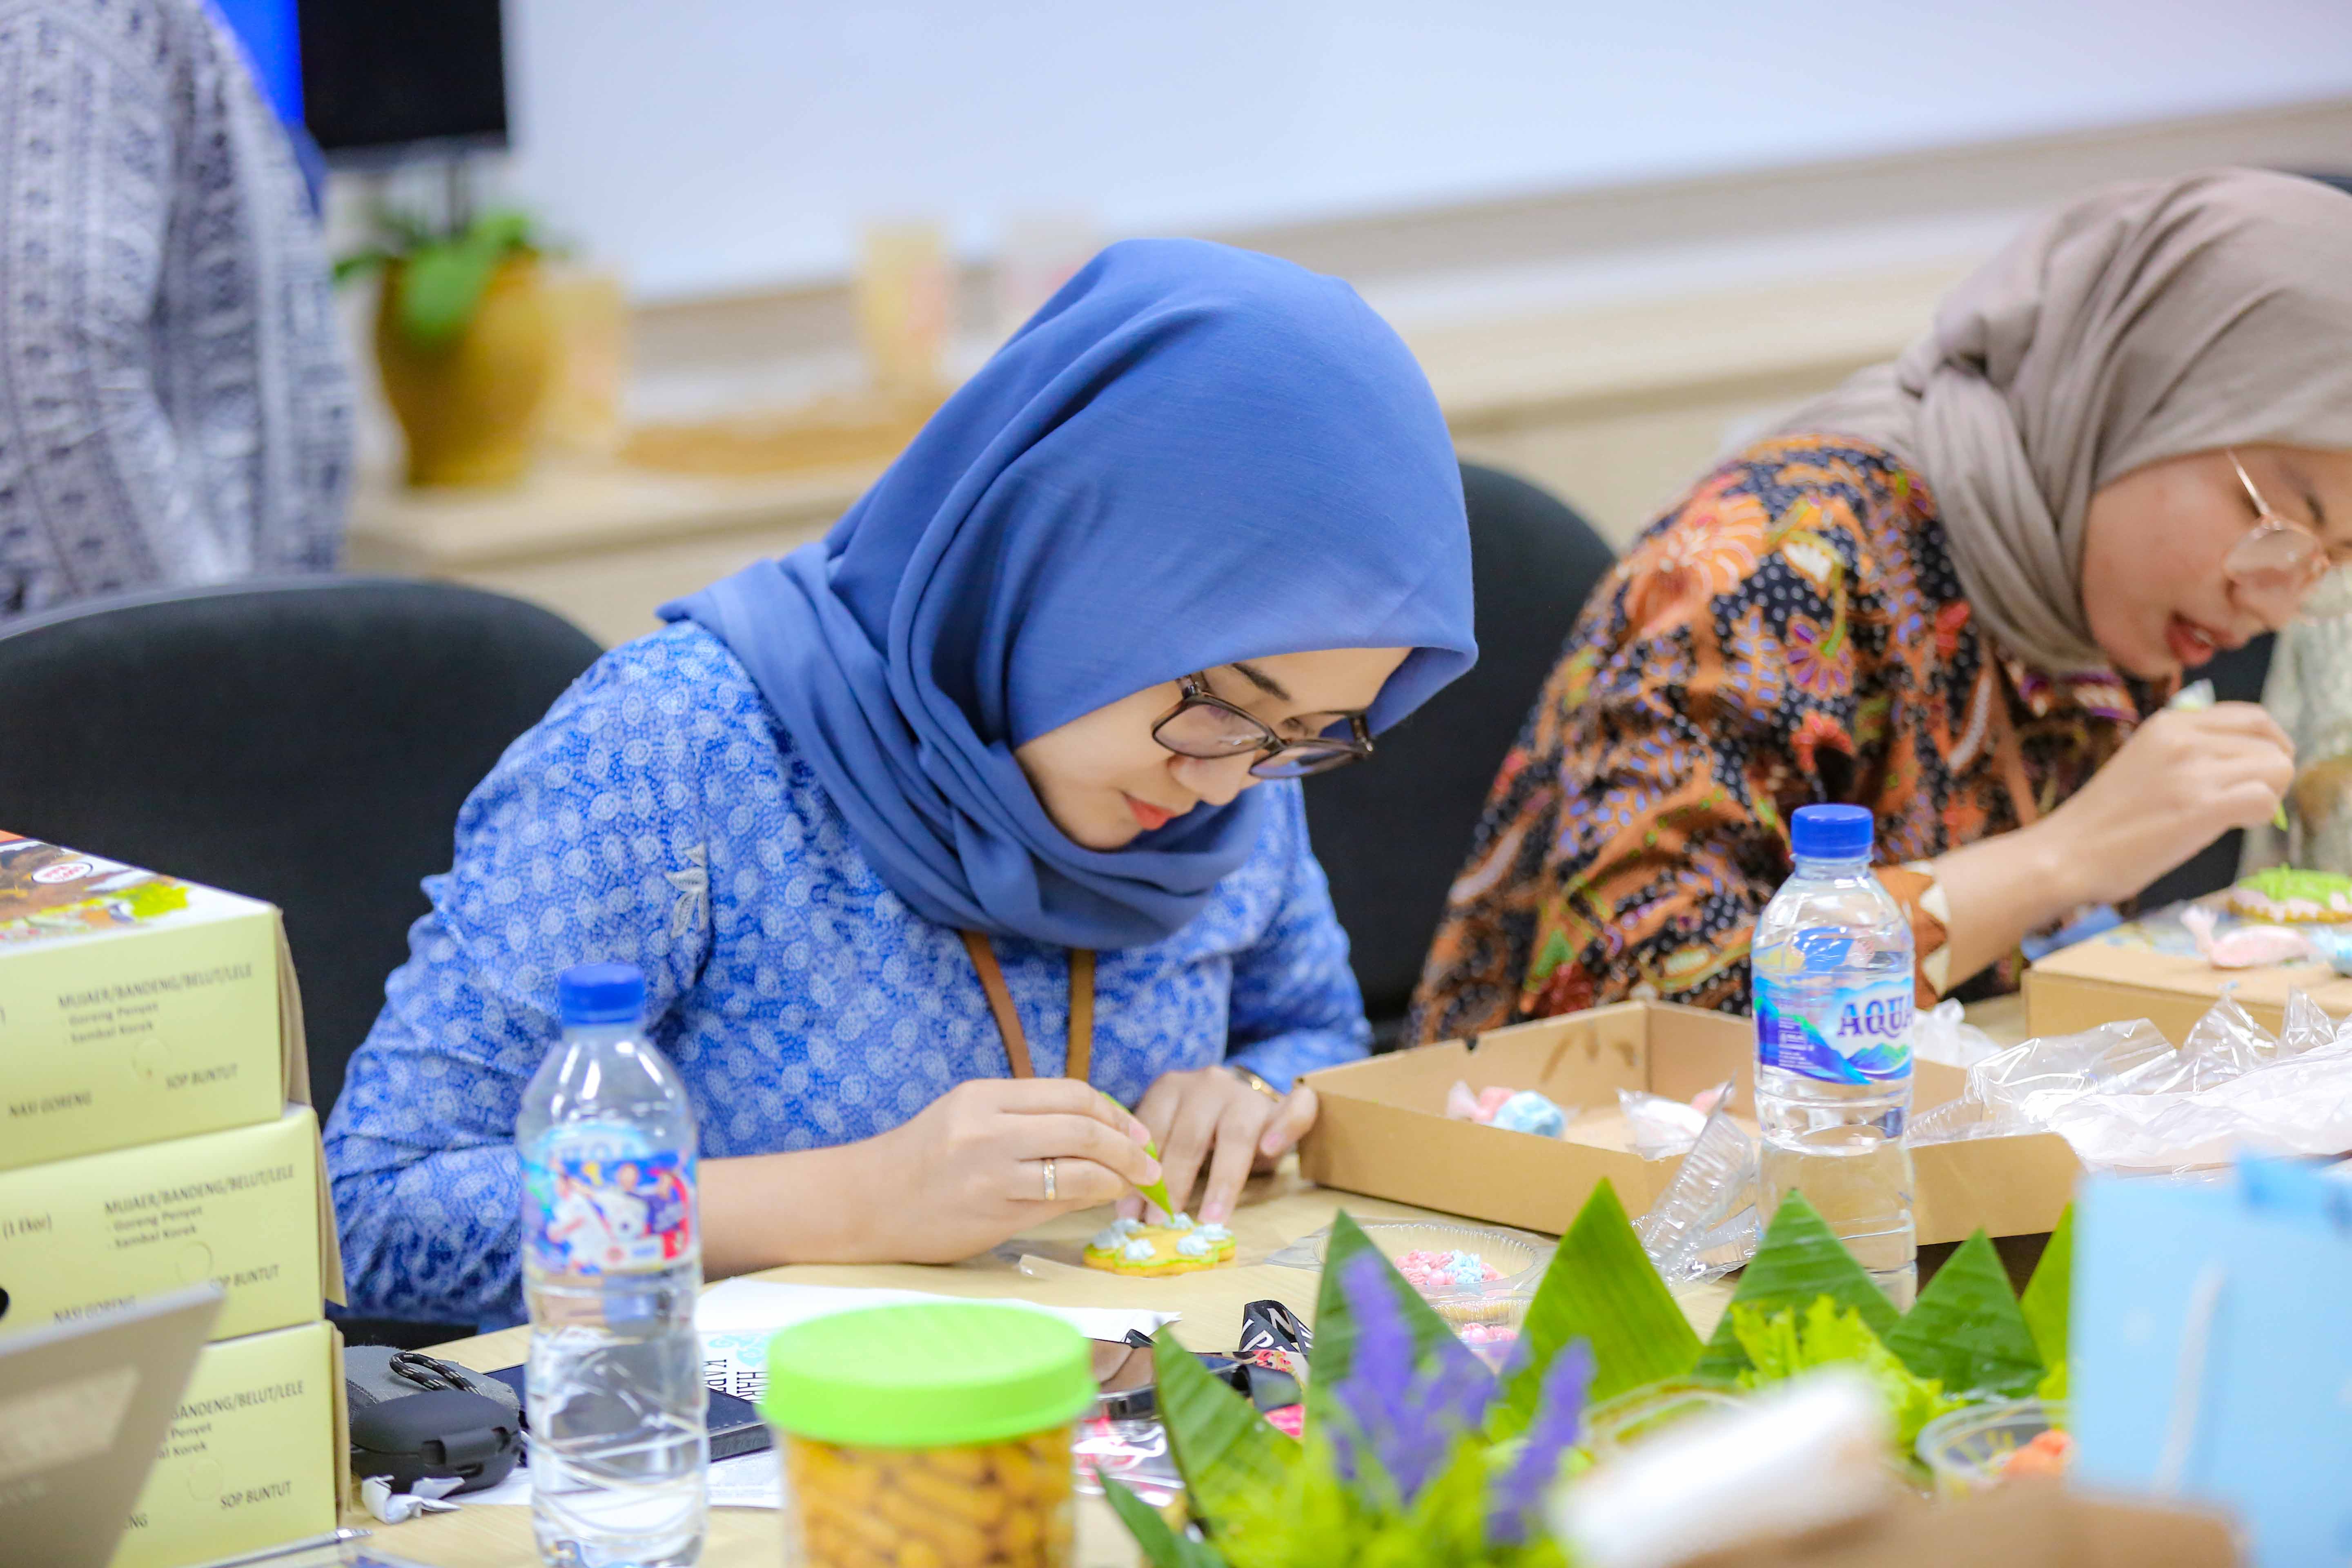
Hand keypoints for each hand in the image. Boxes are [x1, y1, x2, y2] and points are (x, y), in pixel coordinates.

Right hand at [845, 1078, 1161, 1263]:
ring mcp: (991, 1172)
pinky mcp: (992, 1212)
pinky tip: (1102, 1200)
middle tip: (1150, 1161)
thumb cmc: (922, 1160)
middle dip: (1129, 1145)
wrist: (866, 1203)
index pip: (1070, 1093)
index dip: (1113, 1112)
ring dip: (1118, 1176)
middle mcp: (989, 1128)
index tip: (1135, 1129)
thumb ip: (1023, 1117)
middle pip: (1083, 1127)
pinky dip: (1091, 1198)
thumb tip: (1096, 1129)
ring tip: (1135, 1183)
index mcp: (985, 1096)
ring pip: (1079, 1167)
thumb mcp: (968, 1118)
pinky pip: (1059, 1201)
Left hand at [1117, 1066, 1318, 1225]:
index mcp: (1171, 1089)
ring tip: (1208, 1218)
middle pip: (1190, 1137)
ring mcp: (1245, 1094)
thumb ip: (1153, 1163)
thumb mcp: (1170, 1137)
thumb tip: (1126, 1213)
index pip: (1153, 1132)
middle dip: (1173, 1183)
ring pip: (1235, 1134)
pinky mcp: (1280, 1107)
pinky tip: (1270, 1150)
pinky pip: (1293, 1111)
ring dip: (1221, 1181)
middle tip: (1160, 1222)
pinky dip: (1285, 1128)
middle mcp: (1207, 1085)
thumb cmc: (1199, 1130)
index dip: (1140, 1173)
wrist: (1241, 1104)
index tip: (1130, 1212)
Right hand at [2036, 701, 2293, 905]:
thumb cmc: (2103, 819)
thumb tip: (2245, 762)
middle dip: (2271, 774)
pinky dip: (2259, 817)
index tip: (2255, 773)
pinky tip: (2230, 827)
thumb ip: (2188, 750)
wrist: (2065, 854)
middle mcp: (2184, 737)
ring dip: (2268, 796)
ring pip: (2277, 769)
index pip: (2252, 717)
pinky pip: (2265, 800)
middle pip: (2271, 743)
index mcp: (2169, 722)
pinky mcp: (2200, 807)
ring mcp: (2192, 771)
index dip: (2268, 745)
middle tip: (2245, 801)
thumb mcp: (2145, 761)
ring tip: (2233, 815)